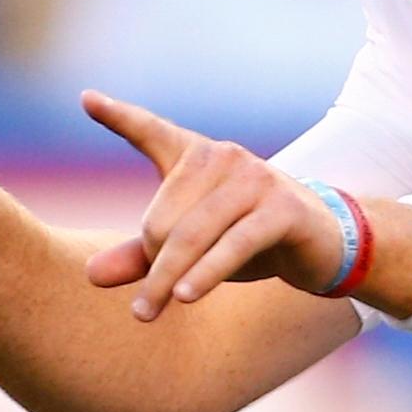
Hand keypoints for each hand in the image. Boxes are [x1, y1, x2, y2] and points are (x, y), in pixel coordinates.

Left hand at [81, 90, 343, 319]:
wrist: (323, 245)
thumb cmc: (249, 238)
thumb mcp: (193, 247)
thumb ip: (143, 255)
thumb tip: (91, 276)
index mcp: (198, 155)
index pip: (152, 132)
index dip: (119, 116)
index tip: (87, 99)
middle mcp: (224, 157)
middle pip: (162, 218)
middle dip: (153, 262)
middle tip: (155, 292)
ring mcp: (256, 179)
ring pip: (192, 236)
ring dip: (167, 279)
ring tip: (147, 312)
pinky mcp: (282, 208)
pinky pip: (233, 245)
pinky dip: (206, 273)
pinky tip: (186, 296)